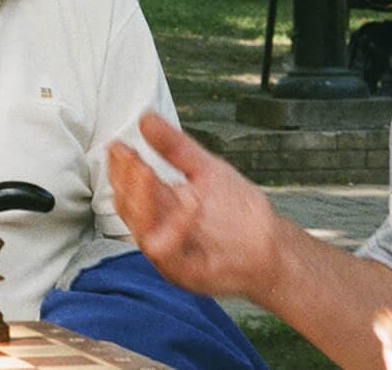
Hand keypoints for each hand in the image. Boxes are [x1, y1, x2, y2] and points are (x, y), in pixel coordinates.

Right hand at [107, 113, 281, 296]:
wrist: (273, 247)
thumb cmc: (239, 214)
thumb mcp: (206, 169)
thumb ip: (174, 147)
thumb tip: (146, 118)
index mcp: (160, 209)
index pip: (130, 188)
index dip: (121, 168)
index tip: (118, 146)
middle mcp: (160, 232)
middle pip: (129, 209)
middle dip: (126, 182)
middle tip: (131, 157)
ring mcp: (172, 255)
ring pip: (142, 232)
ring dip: (142, 202)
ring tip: (147, 172)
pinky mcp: (188, 273)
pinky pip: (171, 254)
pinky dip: (176, 227)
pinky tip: (189, 201)